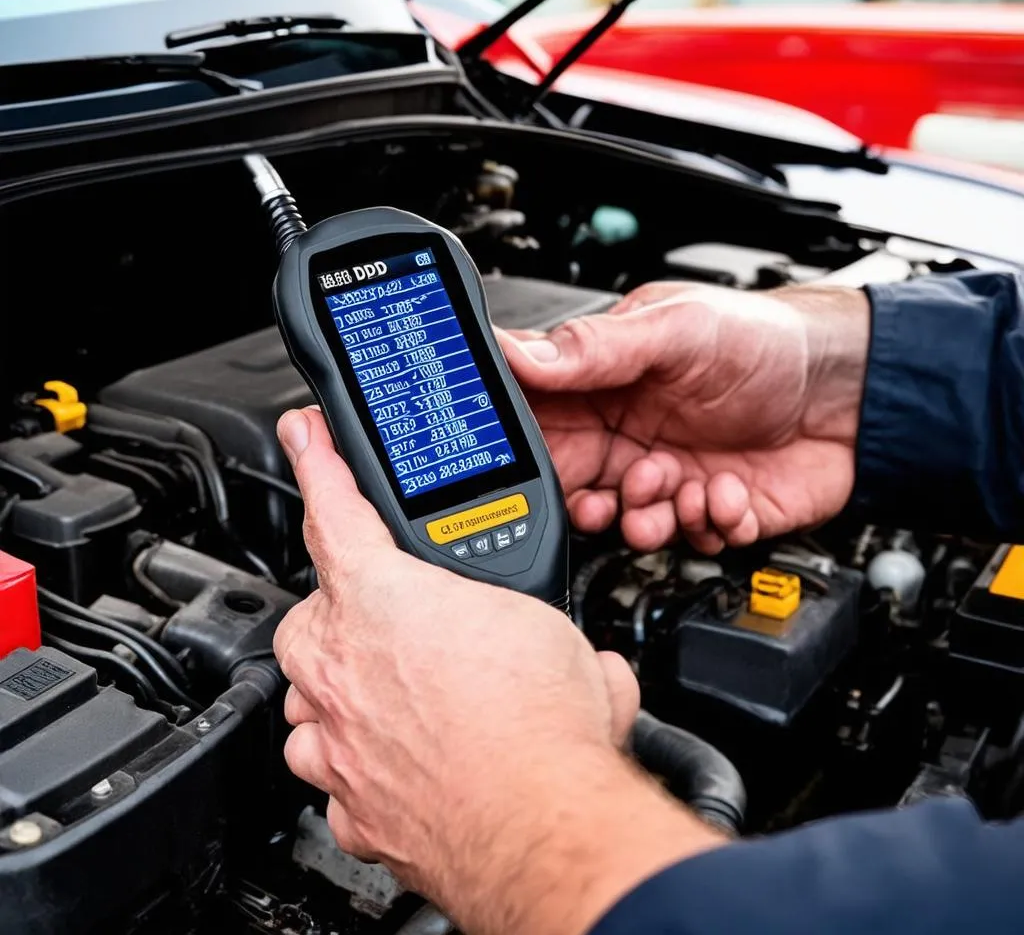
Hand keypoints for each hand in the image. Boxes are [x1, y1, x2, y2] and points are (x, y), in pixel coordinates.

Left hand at [274, 408, 719, 934]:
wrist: (541, 825)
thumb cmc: (540, 723)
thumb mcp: (550, 632)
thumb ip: (543, 629)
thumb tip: (583, 654)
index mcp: (383, 599)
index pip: (335, 511)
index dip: (317, 462)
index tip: (302, 435)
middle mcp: (342, 666)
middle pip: (317, 617)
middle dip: (350, 614)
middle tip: (408, 628)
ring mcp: (337, 737)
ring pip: (314, 696)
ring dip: (349, 691)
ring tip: (410, 697)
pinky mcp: (349, 801)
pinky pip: (333, 768)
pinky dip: (358, 761)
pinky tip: (403, 760)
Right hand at [499, 282, 869, 554]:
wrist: (852, 386)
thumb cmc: (766, 340)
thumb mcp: (677, 328)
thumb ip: (596, 347)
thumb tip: (518, 352)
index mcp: (607, 387)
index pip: (541, 425)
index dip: (531, 451)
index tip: (536, 465)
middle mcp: (631, 437)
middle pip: (577, 489)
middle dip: (592, 502)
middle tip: (614, 494)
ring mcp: (672, 478)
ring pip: (630, 526)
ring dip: (650, 518)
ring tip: (679, 487)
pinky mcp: (713, 512)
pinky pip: (691, 541)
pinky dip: (708, 526)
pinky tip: (727, 489)